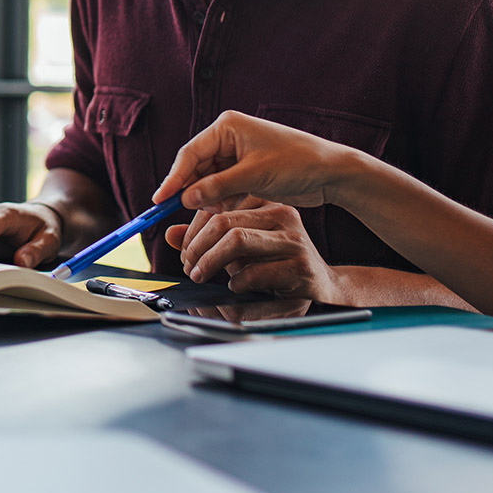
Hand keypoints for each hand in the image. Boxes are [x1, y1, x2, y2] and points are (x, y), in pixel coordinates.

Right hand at [153, 111, 354, 212]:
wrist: (329, 172)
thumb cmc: (296, 163)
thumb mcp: (253, 175)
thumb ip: (216, 187)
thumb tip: (185, 199)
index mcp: (227, 127)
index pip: (190, 153)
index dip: (173, 178)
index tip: (160, 200)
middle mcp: (228, 137)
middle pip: (196, 167)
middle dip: (189, 190)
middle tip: (175, 214)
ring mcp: (237, 155)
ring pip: (207, 180)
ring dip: (207, 198)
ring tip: (211, 213)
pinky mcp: (245, 171)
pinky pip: (222, 187)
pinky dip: (220, 200)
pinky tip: (224, 210)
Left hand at [164, 196, 337, 300]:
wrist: (322, 285)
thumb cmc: (277, 264)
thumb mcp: (241, 248)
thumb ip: (208, 239)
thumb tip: (170, 234)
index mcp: (266, 204)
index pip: (219, 206)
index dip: (194, 229)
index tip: (184, 250)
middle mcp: (281, 215)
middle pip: (224, 222)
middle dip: (197, 246)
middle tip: (188, 266)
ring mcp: (292, 240)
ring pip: (236, 241)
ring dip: (210, 262)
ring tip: (201, 275)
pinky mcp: (299, 267)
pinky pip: (254, 272)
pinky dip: (235, 283)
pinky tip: (234, 288)